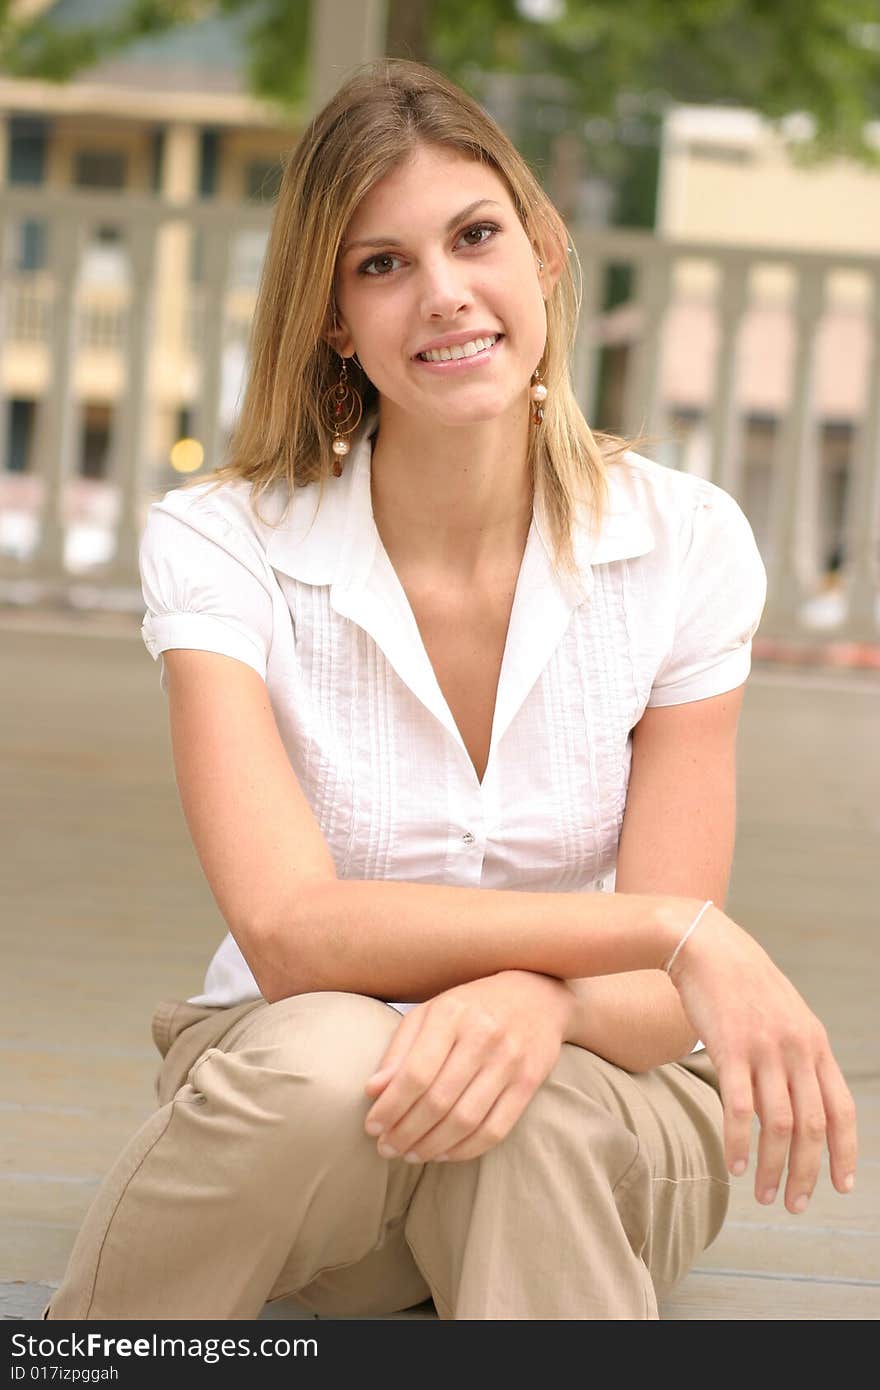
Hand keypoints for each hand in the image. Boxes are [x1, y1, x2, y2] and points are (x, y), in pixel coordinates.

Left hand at [363, 970, 574, 1163]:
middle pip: (438, 1101)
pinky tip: (444, 1153)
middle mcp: (483, 1035)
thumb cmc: (471, 1006)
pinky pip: (495, 1129)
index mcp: (451, 1014)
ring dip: (432, 1146)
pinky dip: (465, 1150)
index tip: (371, 1126)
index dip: (390, 1107)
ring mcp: (510, 1060)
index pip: (415, 1073)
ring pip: (465, 1120)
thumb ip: (401, 1050)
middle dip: (406, 1133)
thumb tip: (372, 1092)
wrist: (537, 994)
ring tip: (411, 1154)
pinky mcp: (529, 1082)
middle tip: (387, 1148)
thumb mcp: (431, 1012)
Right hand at [668, 904, 857, 1213]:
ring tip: (764, 1194)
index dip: (845, 1152)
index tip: (841, 1186)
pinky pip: (739, 1108)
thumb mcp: (784, 1015)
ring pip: (780, 1125)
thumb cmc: (741, 983)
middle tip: (795, 1204)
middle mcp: (797, 1048)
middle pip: (813, 1126)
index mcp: (814, 1043)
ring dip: (773, 1168)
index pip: (841, 1109)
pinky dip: (739, 1142)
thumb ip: (797, 1053)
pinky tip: (733, 1164)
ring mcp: (765, 1048)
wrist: (706, 945)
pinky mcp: (730, 1048)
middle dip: (808, 1174)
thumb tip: (800, 1098)